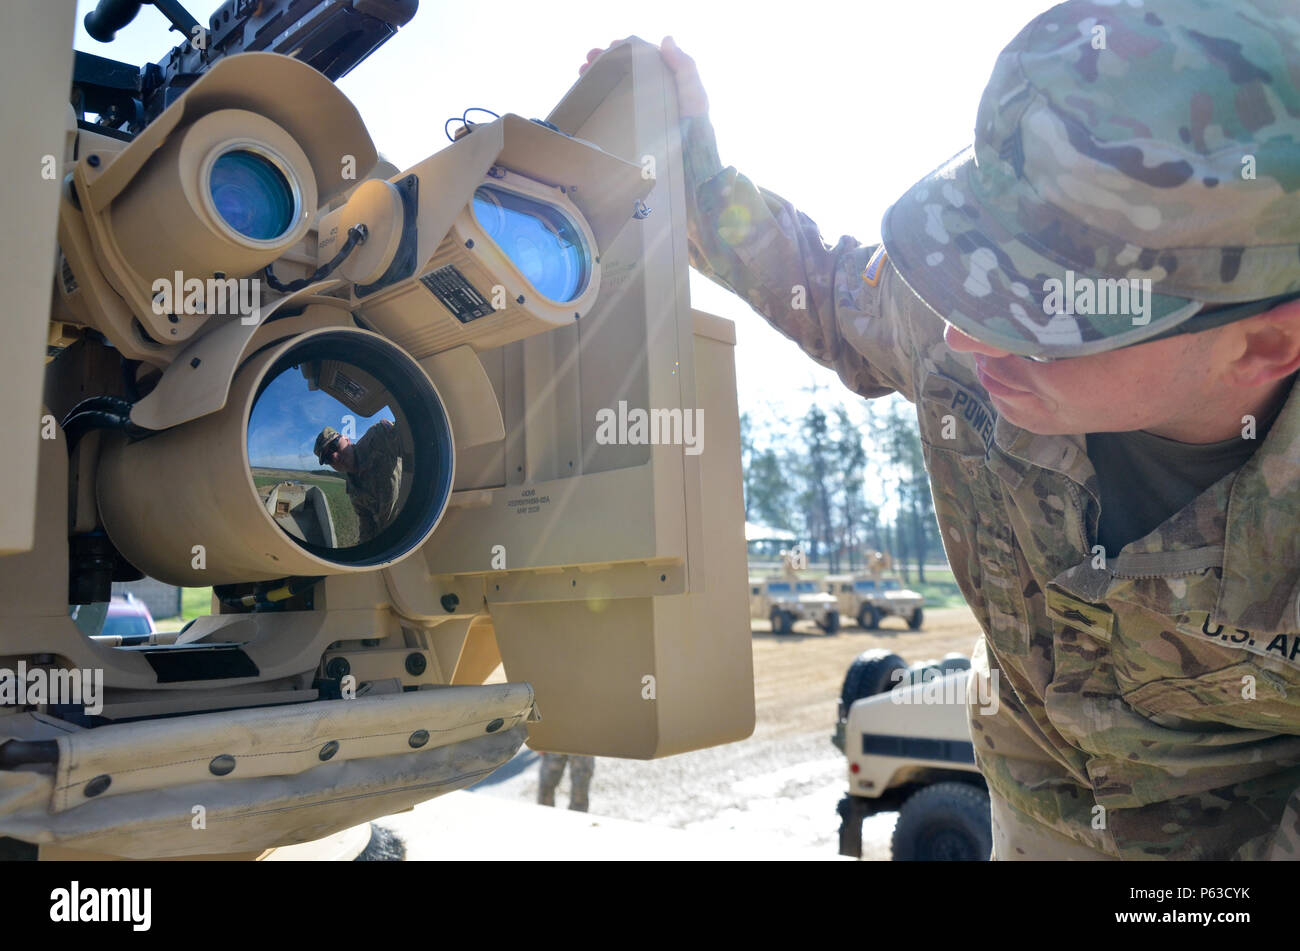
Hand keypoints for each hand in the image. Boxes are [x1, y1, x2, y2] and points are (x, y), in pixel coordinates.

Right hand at [579, 35, 708, 118]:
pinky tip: (588, 95)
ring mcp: (640, 108)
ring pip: (615, 85)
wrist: (688, 158)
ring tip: (582, 72)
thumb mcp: (695, 94)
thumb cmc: (695, 125)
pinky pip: (613, 108)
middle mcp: (651, 90)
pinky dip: (599, 98)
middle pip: (624, 68)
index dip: (625, 48)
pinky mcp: (631, 125)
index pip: (642, 56)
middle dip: (605, 60)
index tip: (610, 45)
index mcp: (665, 78)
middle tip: (589, 59)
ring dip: (598, 75)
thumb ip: (684, 67)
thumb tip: (666, 39)